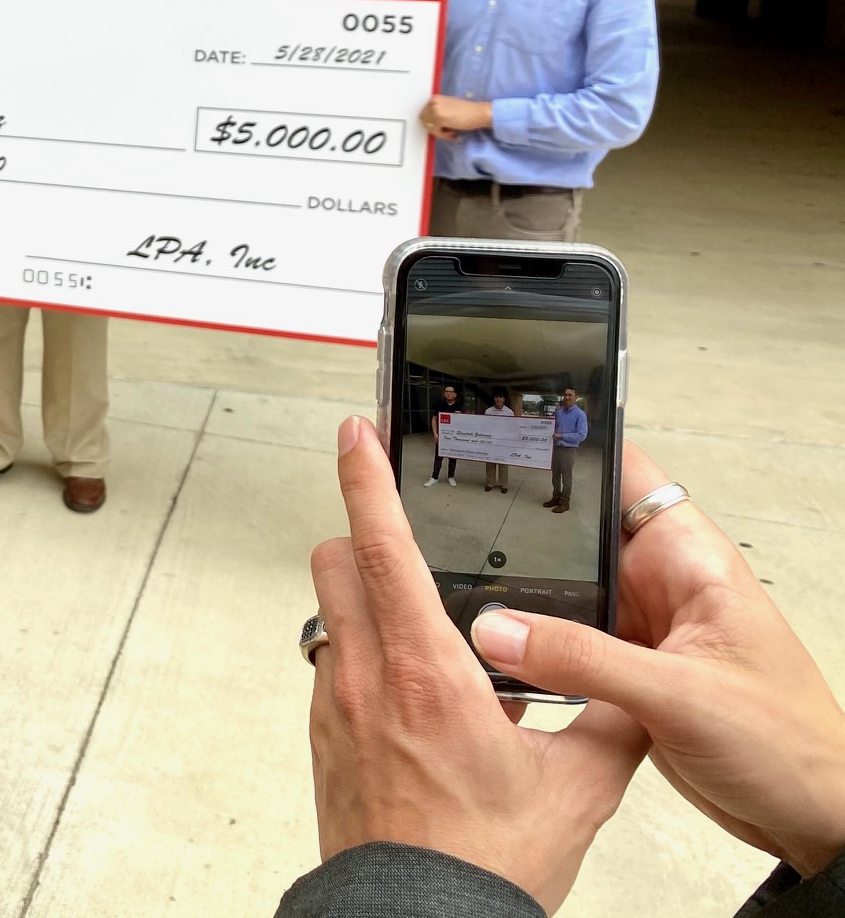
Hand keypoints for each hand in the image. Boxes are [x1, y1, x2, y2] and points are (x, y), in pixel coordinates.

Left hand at [307, 417, 646, 912]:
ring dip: (363, 600)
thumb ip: (607, 720)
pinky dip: (364, 658)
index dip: (365, 479)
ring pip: (330, 614)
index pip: (381, 546)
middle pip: (334, 562)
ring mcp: (334, 707)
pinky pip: (333, 668)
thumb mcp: (577, 784)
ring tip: (422, 633)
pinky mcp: (322, 739)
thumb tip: (631, 690)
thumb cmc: (486, 861)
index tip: (355, 433)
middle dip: (363, 536)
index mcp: (426, 671)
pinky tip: (412, 697)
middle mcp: (366, 677)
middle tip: (403, 540)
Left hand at [420, 95, 491, 140]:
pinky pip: (435, 131)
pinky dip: (443, 135)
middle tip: (446, 131)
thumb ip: (437, 112)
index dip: (432, 123)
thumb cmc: (467, 112)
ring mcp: (435, 110)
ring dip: (439, 133)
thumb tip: (429, 124)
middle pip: (424, 121)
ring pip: (429, 127)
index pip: (424, 114)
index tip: (442, 127)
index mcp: (435, 98)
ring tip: (451, 133)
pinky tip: (453, 134)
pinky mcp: (439, 118)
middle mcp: (433, 102)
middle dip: (434, 128)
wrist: (479, 112)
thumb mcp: (448, 108)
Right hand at [472, 443, 844, 877]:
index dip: (565, 444)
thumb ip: (584, 659)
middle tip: (445, 527)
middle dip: (516, 527)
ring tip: (455, 590)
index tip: (494, 432)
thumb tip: (495, 630)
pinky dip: (526, 645)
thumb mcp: (680, 696)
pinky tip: (488, 650)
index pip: (621, 471)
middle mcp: (659, 582)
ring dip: (518, 595)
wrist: (812, 821)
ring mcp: (639, 627)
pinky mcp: (623, 669)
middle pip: (573, 531)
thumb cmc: (787, 746)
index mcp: (689, 558)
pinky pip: (560, 640)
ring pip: (559, 588)